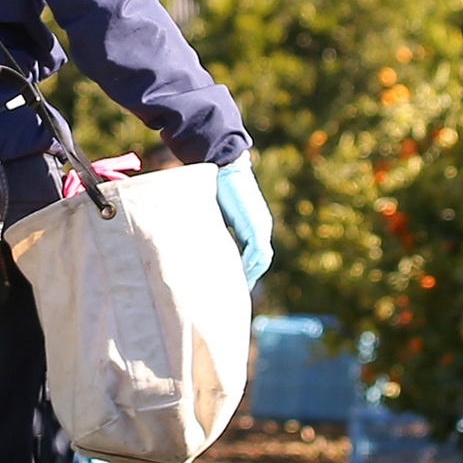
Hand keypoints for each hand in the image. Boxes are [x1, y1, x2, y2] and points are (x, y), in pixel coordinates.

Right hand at [215, 156, 274, 289]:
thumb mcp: (215, 215)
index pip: (253, 255)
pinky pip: (257, 254)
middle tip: (235, 296)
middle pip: (260, 261)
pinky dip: (249, 267)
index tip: (233, 286)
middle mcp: (262, 227)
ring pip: (260, 260)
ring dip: (250, 275)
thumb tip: (201, 247)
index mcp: (254, 225)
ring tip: (236, 292)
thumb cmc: (215, 186)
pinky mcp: (257, 226)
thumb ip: (216, 231)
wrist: (224, 166)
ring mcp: (262, 227)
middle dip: (249, 277)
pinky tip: (239, 278)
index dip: (246, 271)